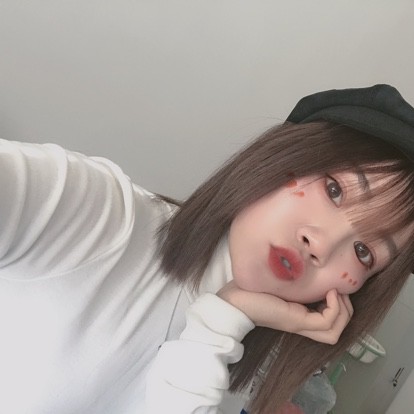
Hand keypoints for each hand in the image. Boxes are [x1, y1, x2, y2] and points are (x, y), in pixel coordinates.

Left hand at [217, 281, 352, 344]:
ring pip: (334, 332)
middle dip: (346, 312)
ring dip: (344, 312)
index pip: (327, 323)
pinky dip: (335, 308)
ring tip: (337, 293)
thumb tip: (303, 261)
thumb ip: (291, 277)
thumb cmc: (250, 288)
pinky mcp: (295, 320)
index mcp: (297, 314)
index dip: (339, 307)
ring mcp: (299, 323)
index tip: (335, 287)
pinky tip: (329, 292)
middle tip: (341, 292)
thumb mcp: (278, 281)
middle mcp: (300, 322)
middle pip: (335, 332)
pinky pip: (327, 322)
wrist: (233, 300)